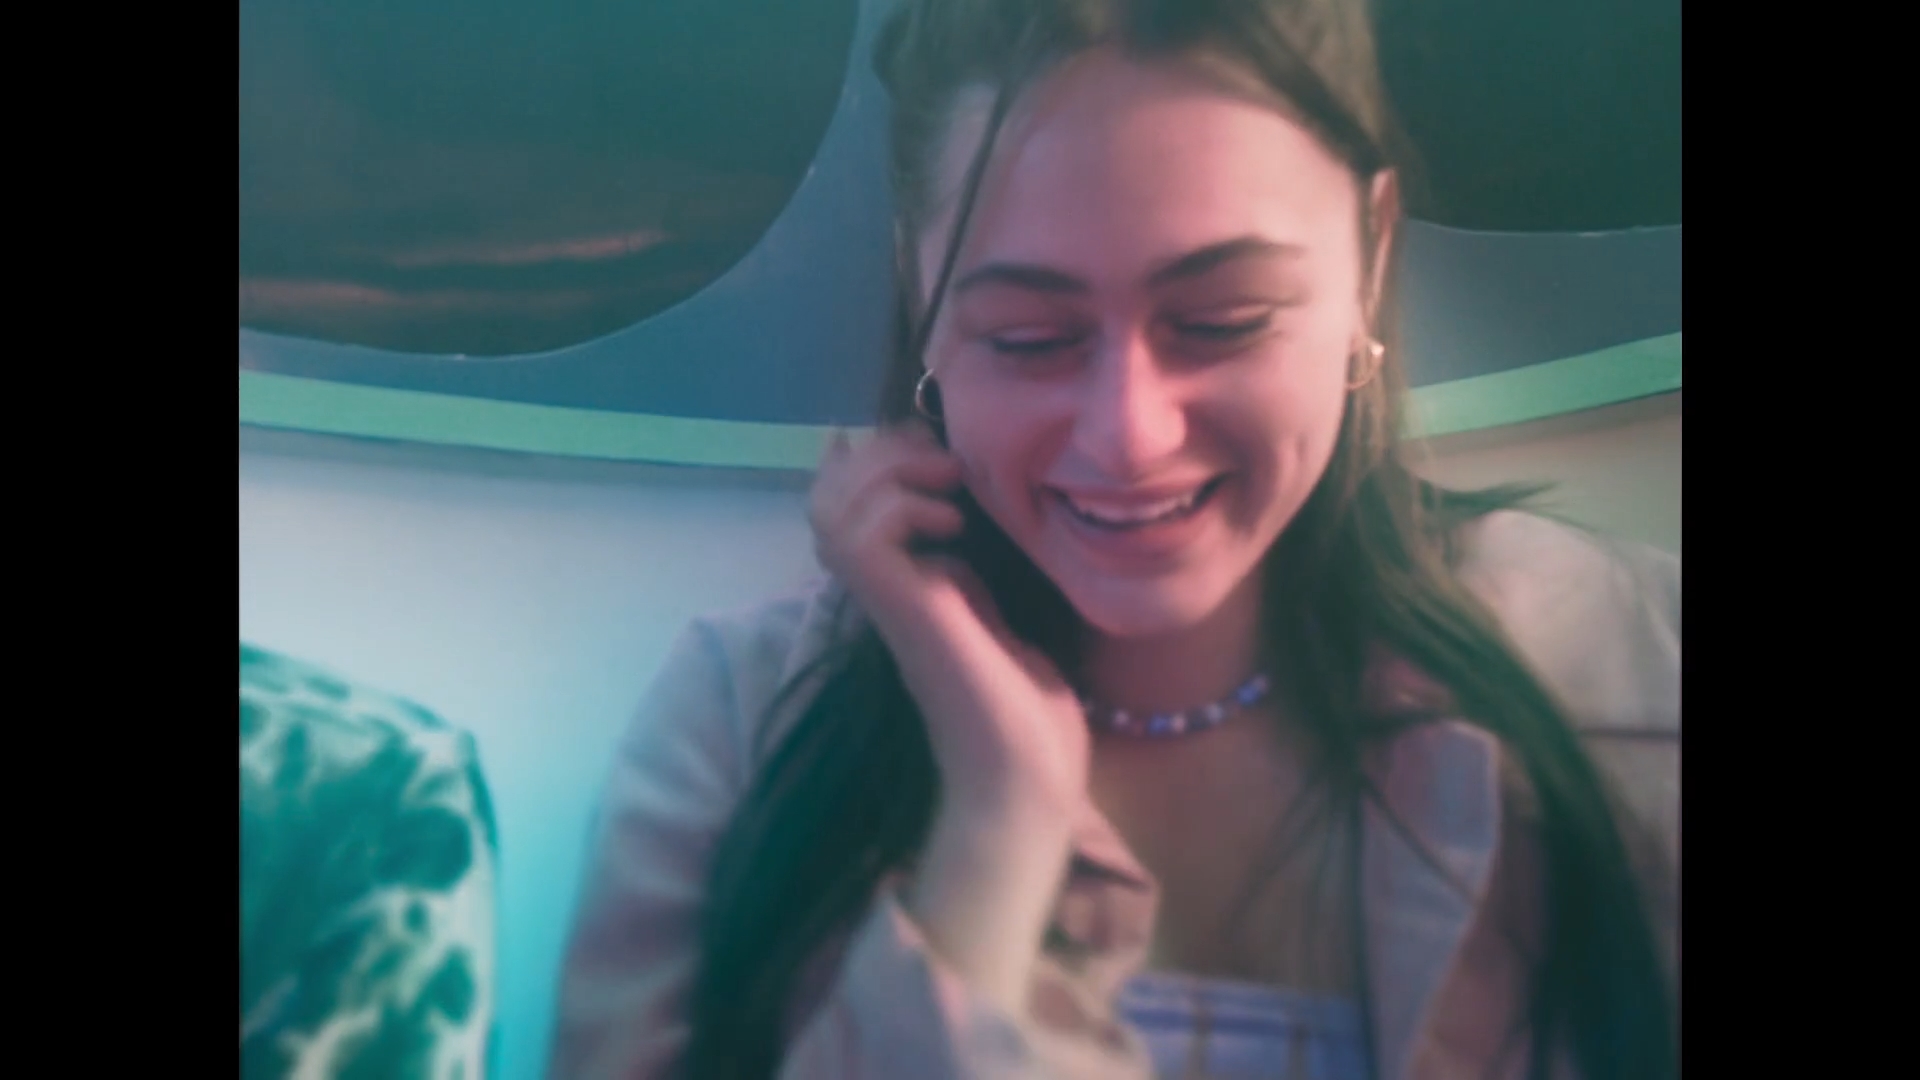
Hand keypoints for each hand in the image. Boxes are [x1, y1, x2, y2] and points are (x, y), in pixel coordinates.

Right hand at [809, 423, 1088, 816]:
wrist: (1028, 774)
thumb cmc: (1027, 714)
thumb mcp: (998, 615)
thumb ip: (966, 571)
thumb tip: (950, 519)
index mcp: (900, 592)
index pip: (843, 511)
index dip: (867, 463)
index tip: (926, 442)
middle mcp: (880, 594)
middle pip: (826, 500)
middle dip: (878, 455)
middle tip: (942, 460)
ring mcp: (885, 604)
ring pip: (832, 510)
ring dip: (889, 472)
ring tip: (950, 482)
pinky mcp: (901, 612)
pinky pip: (862, 535)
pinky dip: (903, 507)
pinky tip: (951, 522)